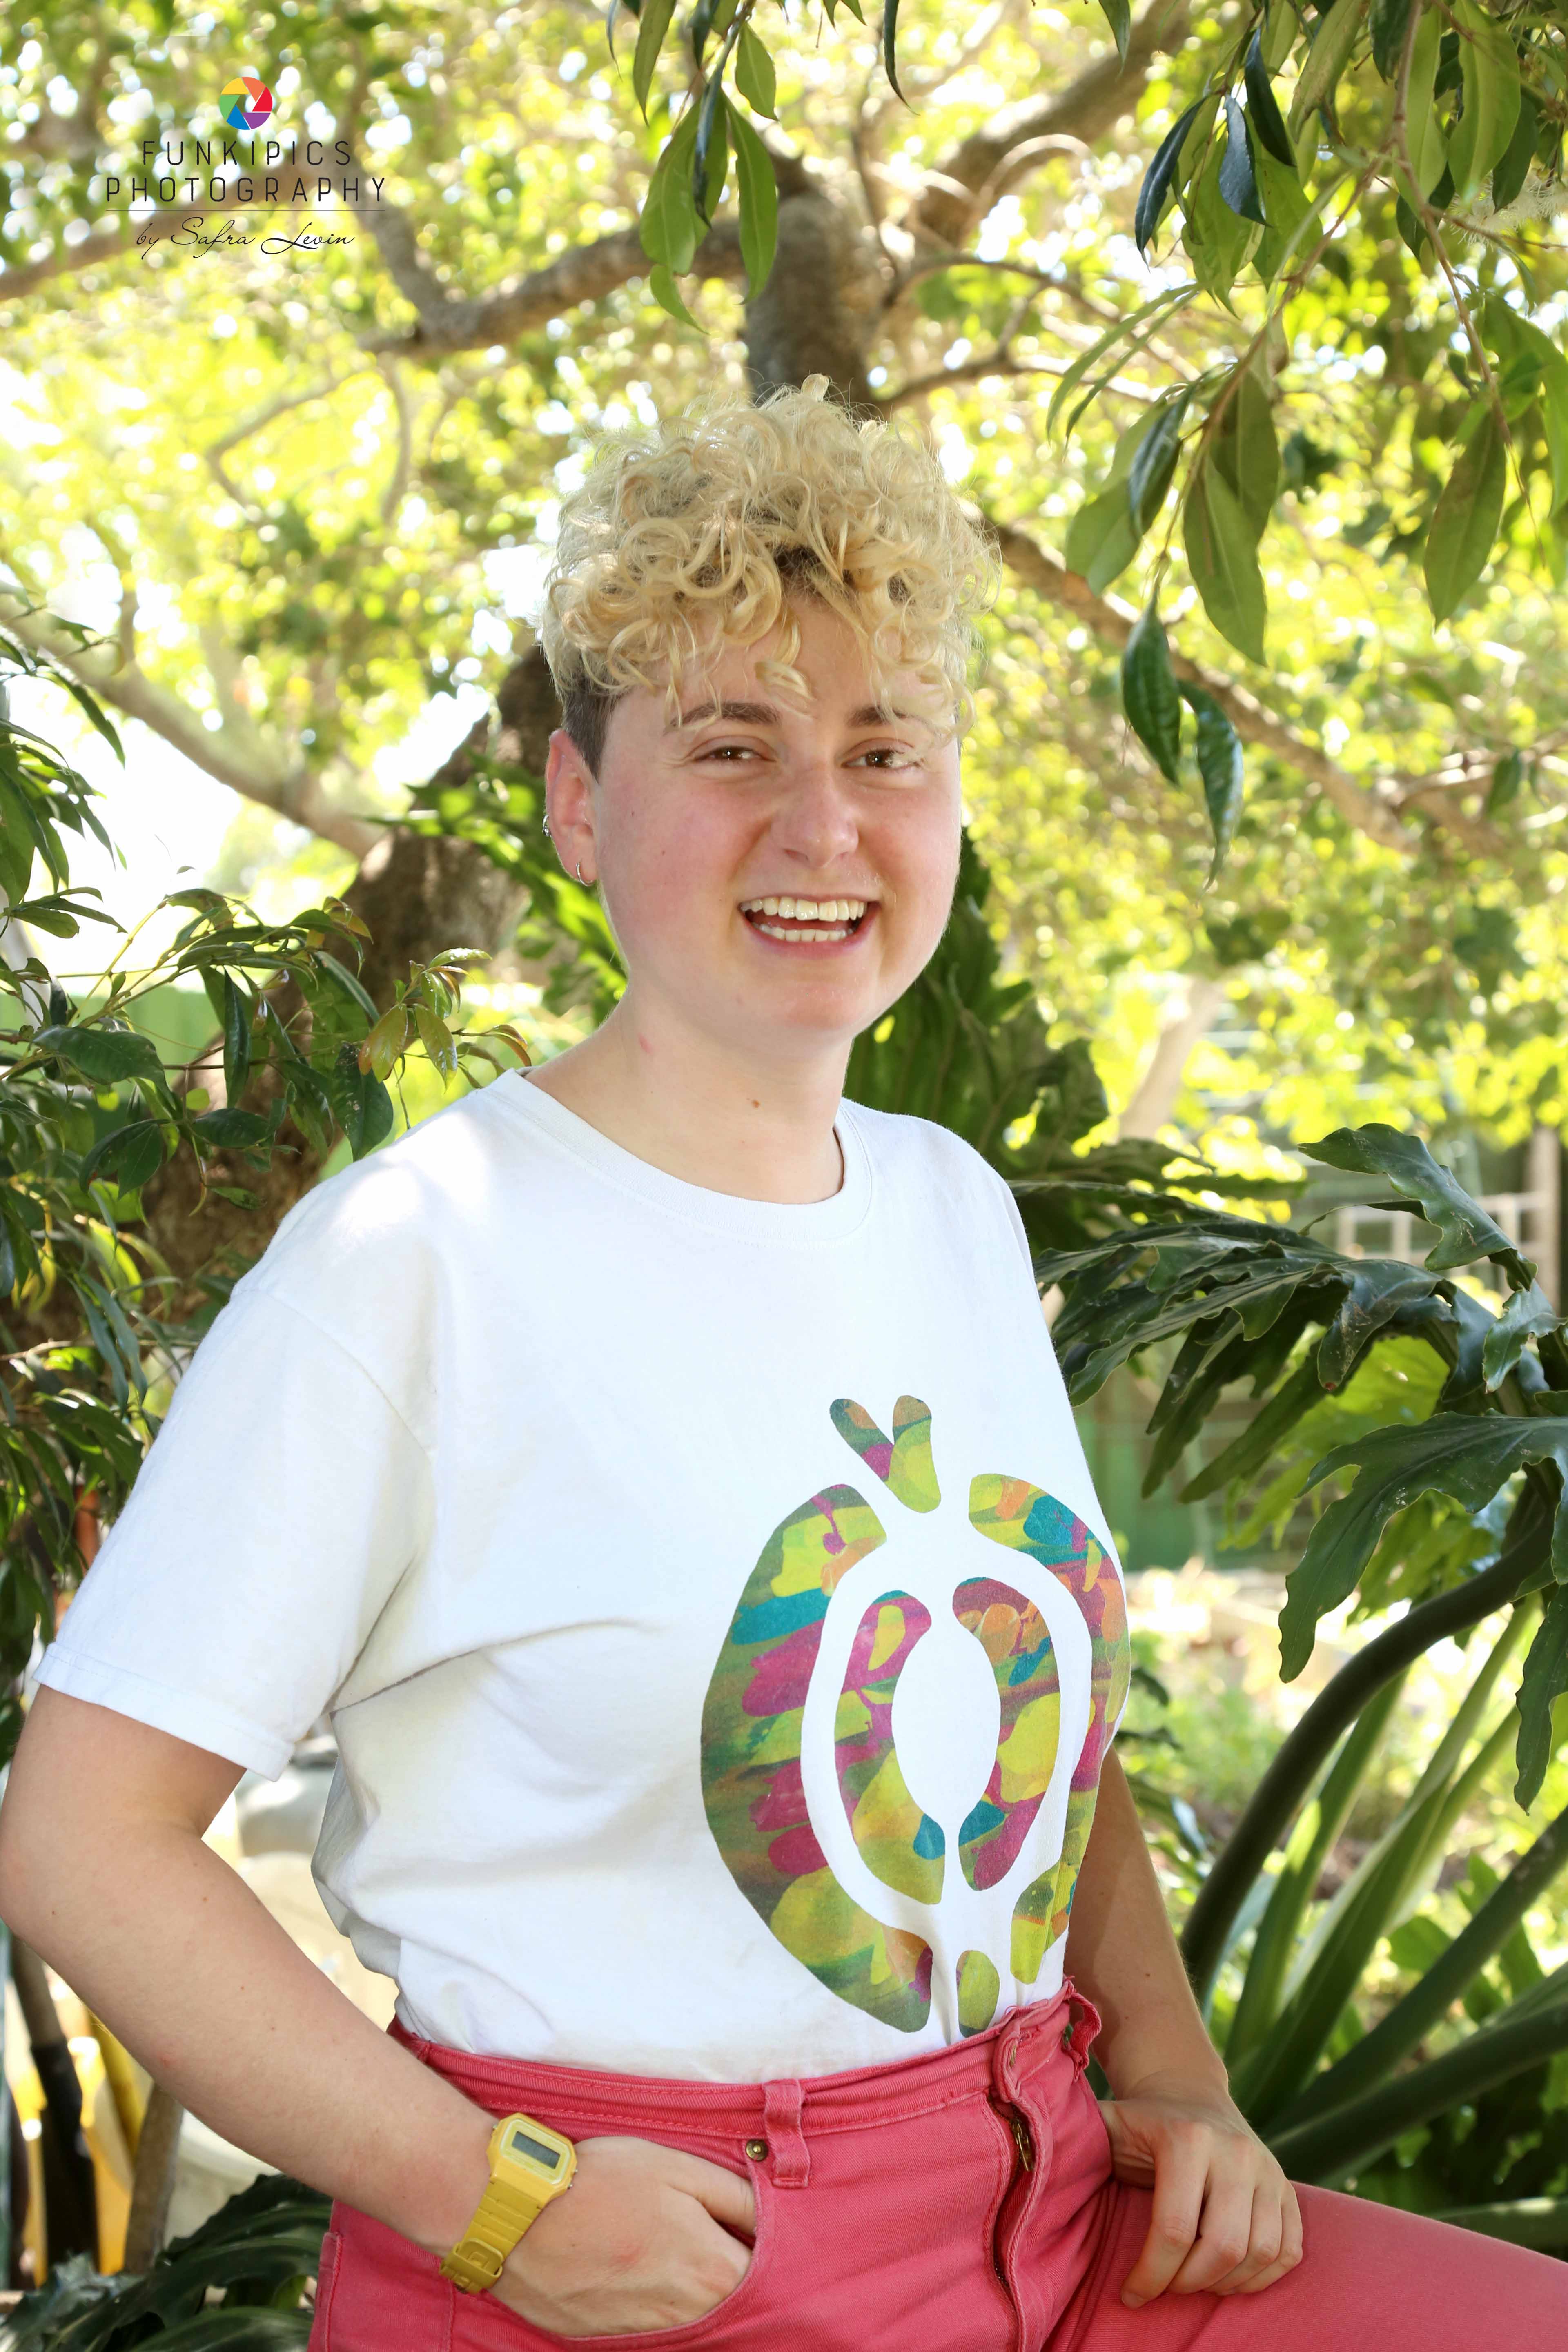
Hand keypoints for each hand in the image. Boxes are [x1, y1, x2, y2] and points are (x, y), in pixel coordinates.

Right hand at [488, 2134, 756, 2338]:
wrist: (520, 2219)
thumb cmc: (601, 2183)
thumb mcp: (678, 2168)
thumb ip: (735, 2196)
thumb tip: (771, 2214)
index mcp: (714, 2271)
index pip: (769, 2274)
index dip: (763, 2246)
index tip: (749, 2226)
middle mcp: (690, 2316)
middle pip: (733, 2302)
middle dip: (729, 2269)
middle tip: (704, 2233)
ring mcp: (651, 2335)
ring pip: (696, 2318)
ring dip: (691, 2288)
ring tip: (665, 2247)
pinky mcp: (616, 2341)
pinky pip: (658, 2327)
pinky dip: (658, 2303)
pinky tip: (638, 2270)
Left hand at [1097, 2072, 1302, 2305]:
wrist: (1189, 2092)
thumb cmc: (1139, 2124)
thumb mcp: (1106, 2126)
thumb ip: (1075, 2142)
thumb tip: (1031, 2163)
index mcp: (1187, 2138)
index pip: (1174, 2229)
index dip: (1149, 2275)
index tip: (1128, 2295)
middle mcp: (1235, 2151)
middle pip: (1222, 2248)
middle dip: (1187, 2283)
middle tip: (1162, 2286)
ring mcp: (1268, 2169)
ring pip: (1260, 2254)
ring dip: (1224, 2284)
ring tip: (1190, 2280)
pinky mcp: (1288, 2188)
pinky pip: (1288, 2252)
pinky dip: (1261, 2278)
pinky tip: (1226, 2277)